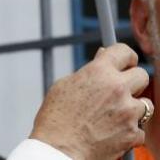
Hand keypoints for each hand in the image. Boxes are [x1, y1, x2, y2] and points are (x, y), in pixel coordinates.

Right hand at [30, 43, 150, 159]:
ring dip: (132, 107)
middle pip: (142, 75)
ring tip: (112, 115)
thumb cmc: (56, 118)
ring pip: (145, 104)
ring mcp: (129, 112)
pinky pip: (139, 128)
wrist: (59, 149)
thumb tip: (102, 59)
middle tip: (120, 89)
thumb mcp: (64, 85)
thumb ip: (88, 71)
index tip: (126, 62)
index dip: (125, 57)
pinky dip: (129, 130)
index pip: (124, 51)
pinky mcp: (134, 134)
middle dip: (132, 81)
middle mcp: (118, 88)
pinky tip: (111, 132)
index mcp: (99, 72)